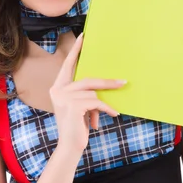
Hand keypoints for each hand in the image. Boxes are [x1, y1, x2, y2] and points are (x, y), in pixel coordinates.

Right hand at [50, 33, 125, 153]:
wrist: (70, 147)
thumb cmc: (77, 127)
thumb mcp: (81, 107)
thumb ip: (85, 94)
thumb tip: (103, 86)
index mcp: (58, 88)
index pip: (67, 65)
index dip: (76, 51)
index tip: (83, 36)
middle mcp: (58, 90)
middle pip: (88, 80)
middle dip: (108, 83)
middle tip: (124, 82)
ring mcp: (64, 97)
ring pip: (93, 93)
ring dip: (104, 104)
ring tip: (110, 114)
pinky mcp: (74, 106)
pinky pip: (96, 102)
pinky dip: (106, 109)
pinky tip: (112, 115)